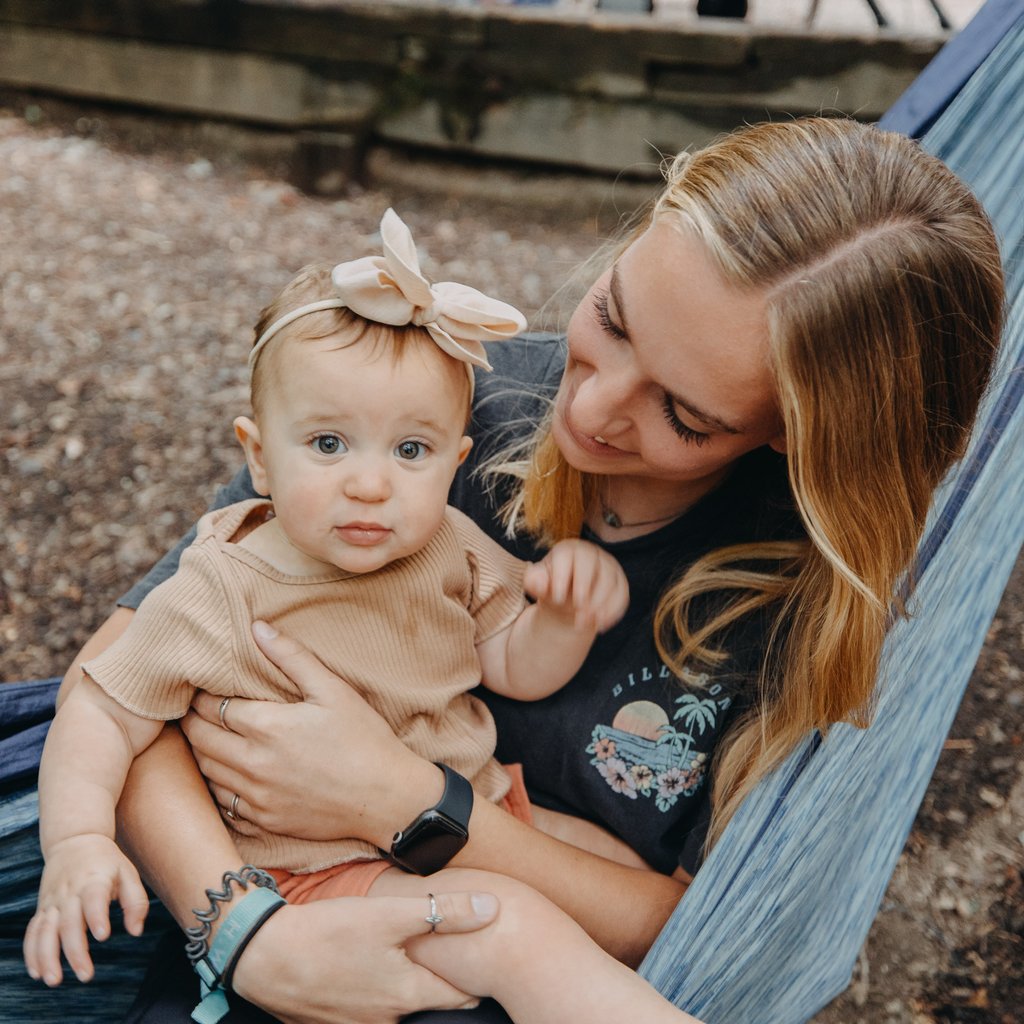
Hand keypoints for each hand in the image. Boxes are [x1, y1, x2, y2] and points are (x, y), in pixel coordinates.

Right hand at [23, 834, 147, 985]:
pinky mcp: (42, 908)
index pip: (93, 898)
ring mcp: (53, 902)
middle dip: (75, 951)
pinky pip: (33, 932)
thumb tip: (136, 931)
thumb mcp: (128, 872)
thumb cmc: (107, 861)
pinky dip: (31, 953)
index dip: (97, 916)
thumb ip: (136, 902)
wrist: (75, 840)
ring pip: (45, 932)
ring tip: (54, 980)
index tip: (103, 935)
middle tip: (86, 975)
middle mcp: (70, 892)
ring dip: (47, 957)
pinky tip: (37, 972)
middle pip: (69, 923)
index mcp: (94, 880)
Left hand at [181, 621, 443, 847]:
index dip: (200, 695)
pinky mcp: (265, 821)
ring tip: (207, 736)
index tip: (202, 687)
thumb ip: (292, 657)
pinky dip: (217, 787)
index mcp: (267, 727)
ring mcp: (257, 797)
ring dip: (201, 752)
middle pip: (200, 739)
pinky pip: (223, 805)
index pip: (212, 707)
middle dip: (192, 720)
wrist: (388, 798)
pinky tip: (226, 774)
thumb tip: (257, 627)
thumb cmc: (365, 739)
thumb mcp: (333, 690)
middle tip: (193, 708)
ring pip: (206, 772)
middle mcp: (254, 764)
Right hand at [231, 890, 499, 1023]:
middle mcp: (385, 1021)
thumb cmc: (328, 933)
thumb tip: (494, 908)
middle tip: (460, 965)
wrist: (262, 956)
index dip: (476, 979)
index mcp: (406, 996)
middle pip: (427, 1004)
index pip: (459, 996)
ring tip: (411, 963)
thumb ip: (444, 912)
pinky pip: (363, 1012)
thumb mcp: (391, 914)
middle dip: (444, 986)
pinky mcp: (329, 1023)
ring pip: (394, 1009)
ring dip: (405, 989)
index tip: (489, 966)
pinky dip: (372, 994)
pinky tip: (367, 971)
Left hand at [523, 539, 628, 633]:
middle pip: (591, 566)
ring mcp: (609, 567)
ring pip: (609, 581)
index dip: (562, 577)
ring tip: (584, 622)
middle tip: (576, 609)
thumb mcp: (538, 584)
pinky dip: (611, 611)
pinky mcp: (620, 583)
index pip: (568, 557)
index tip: (556, 598)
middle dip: (584, 588)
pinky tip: (599, 624)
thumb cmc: (550, 587)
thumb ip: (534, 582)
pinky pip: (621, 595)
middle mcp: (592, 554)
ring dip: (598, 604)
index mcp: (568, 550)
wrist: (568, 600)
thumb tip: (537, 582)